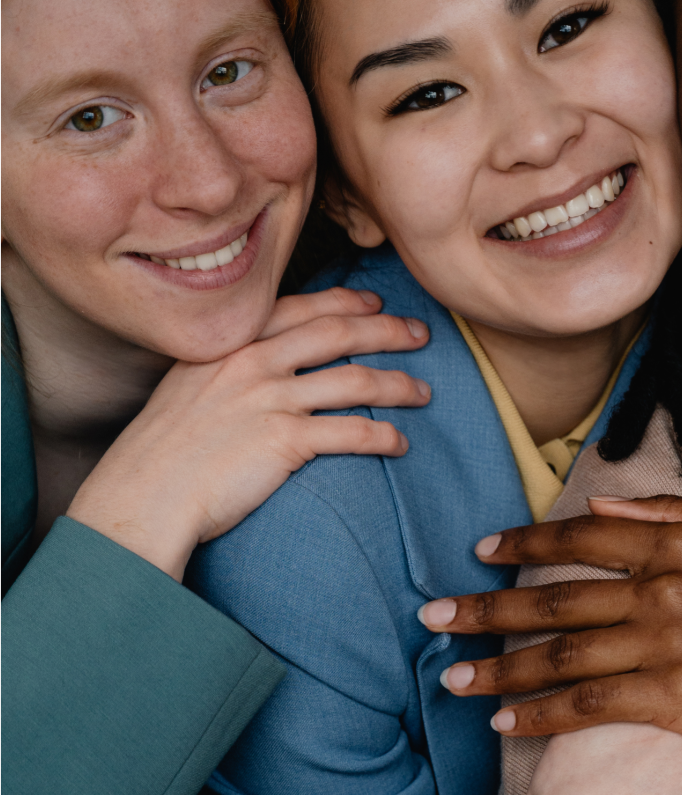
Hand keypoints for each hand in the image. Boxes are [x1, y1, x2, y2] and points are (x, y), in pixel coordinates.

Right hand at [67, 287, 429, 579]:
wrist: (145, 491)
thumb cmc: (163, 450)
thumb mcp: (189, 388)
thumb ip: (227, 370)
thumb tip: (260, 370)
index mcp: (231, 343)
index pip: (301, 307)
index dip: (346, 302)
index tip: (376, 305)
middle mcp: (253, 361)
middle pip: (339, 333)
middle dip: (388, 331)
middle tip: (421, 336)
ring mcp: (270, 399)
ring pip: (355, 380)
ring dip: (398, 385)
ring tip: (424, 393)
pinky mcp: (284, 441)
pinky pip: (351, 432)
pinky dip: (383, 436)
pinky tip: (400, 444)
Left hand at [420, 495, 681, 762]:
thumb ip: (677, 514)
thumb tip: (607, 506)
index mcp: (678, 545)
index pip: (582, 538)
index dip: (524, 544)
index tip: (482, 553)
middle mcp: (663, 590)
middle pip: (553, 598)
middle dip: (484, 609)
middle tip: (433, 617)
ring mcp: (666, 645)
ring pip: (560, 655)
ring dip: (497, 667)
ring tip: (451, 675)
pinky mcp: (673, 698)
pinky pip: (588, 706)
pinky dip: (540, 714)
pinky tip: (504, 720)